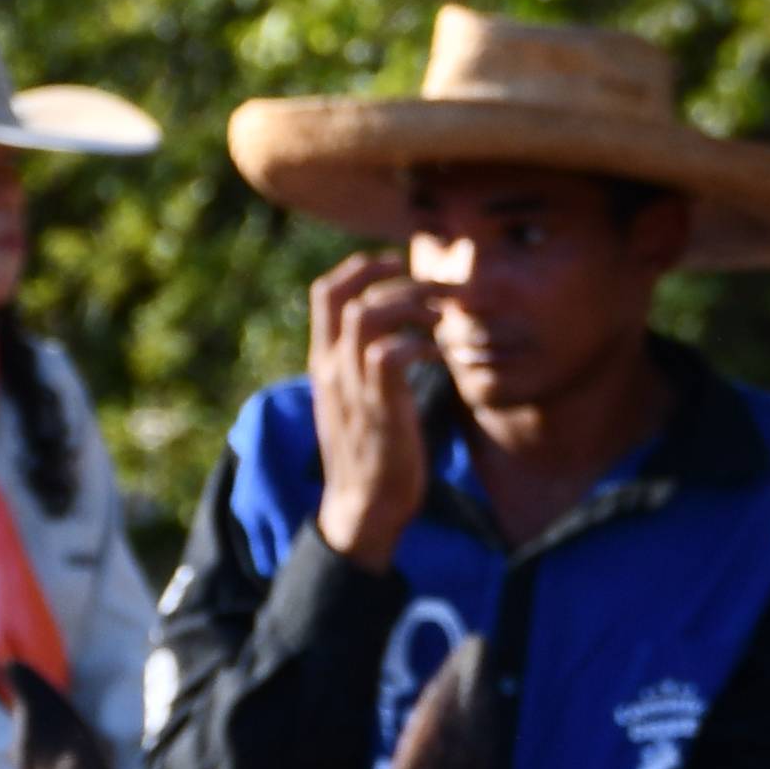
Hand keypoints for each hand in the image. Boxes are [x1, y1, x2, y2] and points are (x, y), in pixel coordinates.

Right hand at [310, 250, 432, 568]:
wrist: (363, 507)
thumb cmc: (372, 454)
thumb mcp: (361, 401)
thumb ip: (368, 367)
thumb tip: (400, 339)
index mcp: (324, 362)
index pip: (325, 293)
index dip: (360, 267)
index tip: (397, 261)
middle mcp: (331, 368)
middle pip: (346, 295)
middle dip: (398, 279)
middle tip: (441, 287)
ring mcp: (351, 387)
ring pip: (367, 316)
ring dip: (412, 305)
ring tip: (445, 316)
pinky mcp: (377, 407)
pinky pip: (391, 354)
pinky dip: (420, 344)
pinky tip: (443, 354)